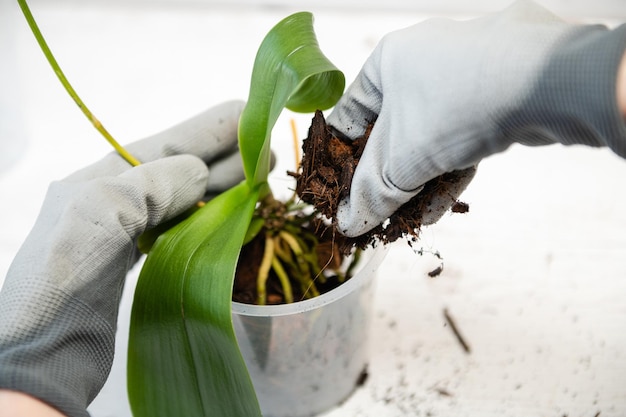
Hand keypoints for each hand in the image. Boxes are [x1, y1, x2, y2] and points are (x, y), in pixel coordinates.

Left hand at [0, 100, 244, 416]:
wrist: (42, 352)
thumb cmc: (61, 278)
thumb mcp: (102, 212)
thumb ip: (153, 184)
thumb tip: (200, 171)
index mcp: (103, 177)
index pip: (168, 143)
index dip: (210, 129)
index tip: (248, 114)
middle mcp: (116, 198)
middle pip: (182, 168)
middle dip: (225, 156)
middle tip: (268, 152)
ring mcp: (128, 232)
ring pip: (186, 198)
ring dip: (224, 186)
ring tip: (259, 178)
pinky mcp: (138, 264)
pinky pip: (182, 229)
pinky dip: (210, 218)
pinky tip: (230, 215)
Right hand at [328, 0, 625, 236]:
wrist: (547, 84)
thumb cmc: (453, 108)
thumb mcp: (400, 160)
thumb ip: (370, 194)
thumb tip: (348, 223)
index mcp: (387, 64)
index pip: (349, 118)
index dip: (339, 160)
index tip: (338, 193)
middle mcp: (421, 66)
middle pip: (390, 135)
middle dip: (385, 181)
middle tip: (377, 213)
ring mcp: (461, 80)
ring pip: (426, 141)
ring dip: (416, 185)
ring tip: (407, 221)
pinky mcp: (493, 98)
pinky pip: (458, 140)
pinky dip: (446, 174)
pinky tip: (437, 210)